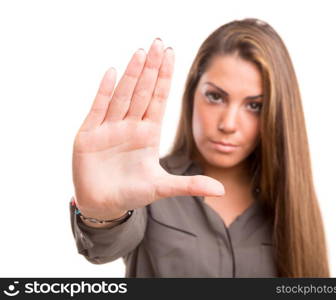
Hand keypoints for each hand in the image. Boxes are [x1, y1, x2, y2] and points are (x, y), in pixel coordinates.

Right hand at [72, 39, 224, 218]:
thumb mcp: (163, 188)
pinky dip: (104, 92)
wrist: (104, 205)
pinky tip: (112, 73)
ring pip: (122, 96)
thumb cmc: (133, 193)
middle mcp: (130, 126)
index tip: (171, 55)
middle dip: (151, 69)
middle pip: (143, 92)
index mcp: (148, 134)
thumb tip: (221, 189)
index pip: (159, 99)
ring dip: (132, 75)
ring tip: (141, 53)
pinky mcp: (89, 136)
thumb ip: (190, 185)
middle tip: (159, 44)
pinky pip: (98, 109)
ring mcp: (109, 128)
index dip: (165, 78)